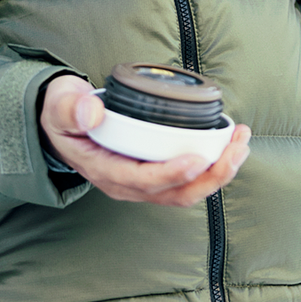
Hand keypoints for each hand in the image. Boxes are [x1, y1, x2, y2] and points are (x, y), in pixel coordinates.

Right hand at [40, 73, 250, 206]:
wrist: (61, 125)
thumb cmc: (64, 115)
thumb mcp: (60, 107)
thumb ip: (71, 109)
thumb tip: (92, 113)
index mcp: (105, 171)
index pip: (142, 180)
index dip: (171, 174)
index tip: (197, 159)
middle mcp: (127, 184)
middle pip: (175, 194)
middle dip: (211, 176)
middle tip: (236, 148)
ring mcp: (142, 182)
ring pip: (187, 191)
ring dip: (219, 172)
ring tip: (241, 144)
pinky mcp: (155, 173)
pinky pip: (188, 180)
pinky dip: (213, 166)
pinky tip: (229, 144)